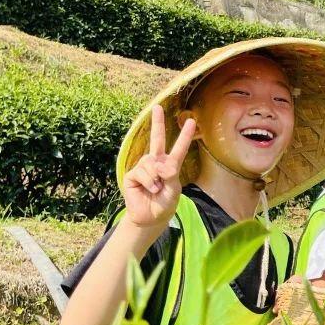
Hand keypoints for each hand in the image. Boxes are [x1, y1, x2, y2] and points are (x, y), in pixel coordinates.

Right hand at [122, 105, 196, 229]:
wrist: (151, 217)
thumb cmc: (165, 203)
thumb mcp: (173, 189)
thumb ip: (170, 175)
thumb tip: (160, 165)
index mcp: (170, 165)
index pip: (179, 148)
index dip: (185, 135)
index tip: (192, 121)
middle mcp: (156, 162)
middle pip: (156, 139)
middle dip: (157, 123)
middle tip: (157, 107)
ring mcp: (143, 167)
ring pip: (151, 164)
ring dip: (155, 179)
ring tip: (156, 189)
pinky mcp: (133, 174)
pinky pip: (142, 173)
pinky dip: (149, 183)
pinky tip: (149, 189)